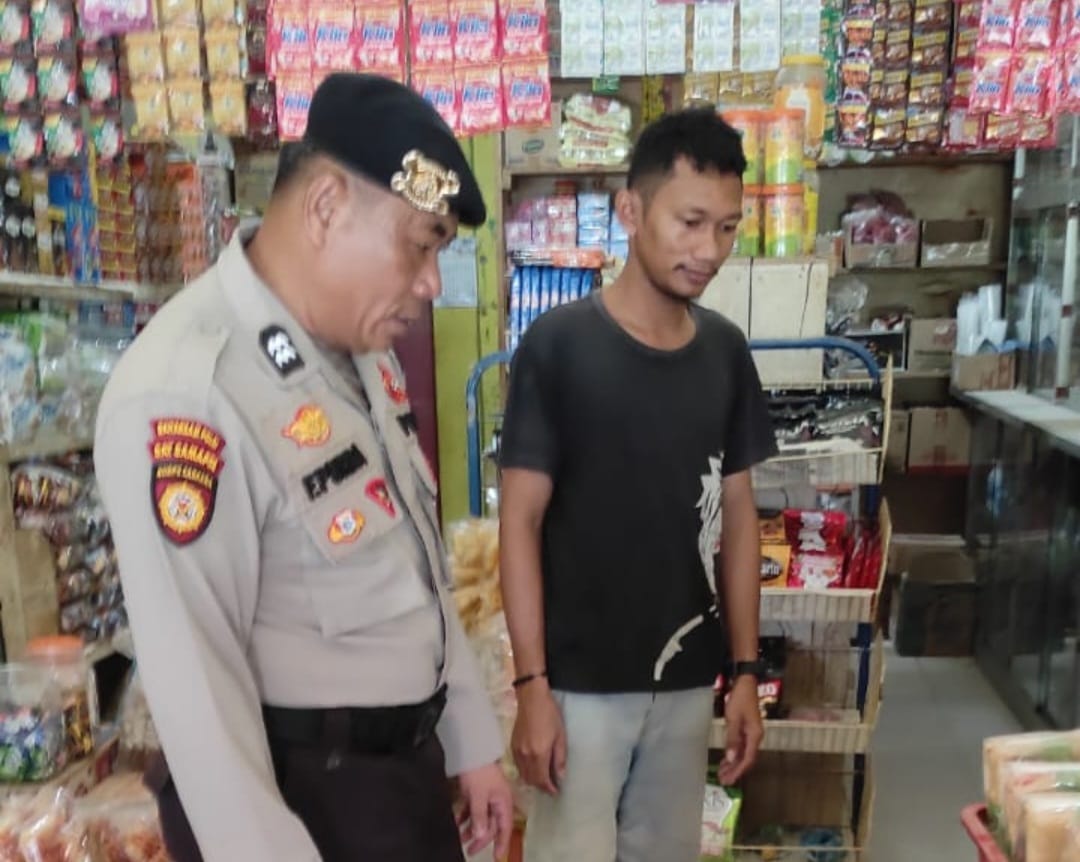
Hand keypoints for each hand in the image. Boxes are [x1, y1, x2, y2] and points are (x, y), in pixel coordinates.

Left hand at [457, 762, 513, 859]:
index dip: (502, 843)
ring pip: (480, 818)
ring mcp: (486, 797)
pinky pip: (472, 810)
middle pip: (491, 825)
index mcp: (503, 802)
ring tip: (460, 838)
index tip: (497, 857)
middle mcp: (497, 801)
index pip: (505, 828)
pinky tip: (456, 823)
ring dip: (470, 829)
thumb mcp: (479, 796)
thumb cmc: (478, 772)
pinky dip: (465, 817)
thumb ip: (480, 817)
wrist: (471, 750)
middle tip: (470, 851)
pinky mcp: (476, 792)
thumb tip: (480, 836)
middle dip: (480, 839)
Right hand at [511, 681, 565, 795]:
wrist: (531, 698)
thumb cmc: (550, 714)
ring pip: (523, 775)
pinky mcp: (512, 746)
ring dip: (533, 780)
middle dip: (541, 786)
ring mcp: (517, 751)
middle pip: (531, 780)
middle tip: (551, 786)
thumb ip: (560, 758)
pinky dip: (525, 771)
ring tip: (543, 778)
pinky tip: (533, 767)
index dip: (549, 789)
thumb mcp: (560, 736)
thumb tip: (560, 776)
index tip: (556, 792)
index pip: (542, 780)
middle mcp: (525, 756)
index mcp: (539, 754)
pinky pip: (518, 766)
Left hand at [719, 676, 762, 785]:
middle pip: (746, 758)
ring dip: (733, 764)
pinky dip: (733, 754)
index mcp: (754, 735)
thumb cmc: (740, 698)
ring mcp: (751, 733)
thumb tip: (731, 758)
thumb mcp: (733, 718)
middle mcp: (755, 737)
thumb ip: (733, 739)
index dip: (738, 771)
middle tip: (723, 781)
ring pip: (743, 753)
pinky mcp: (746, 729)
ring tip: (722, 773)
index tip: (729, 780)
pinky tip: (726, 759)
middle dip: (735, 770)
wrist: (745, 683)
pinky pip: (741, 746)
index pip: (748, 759)